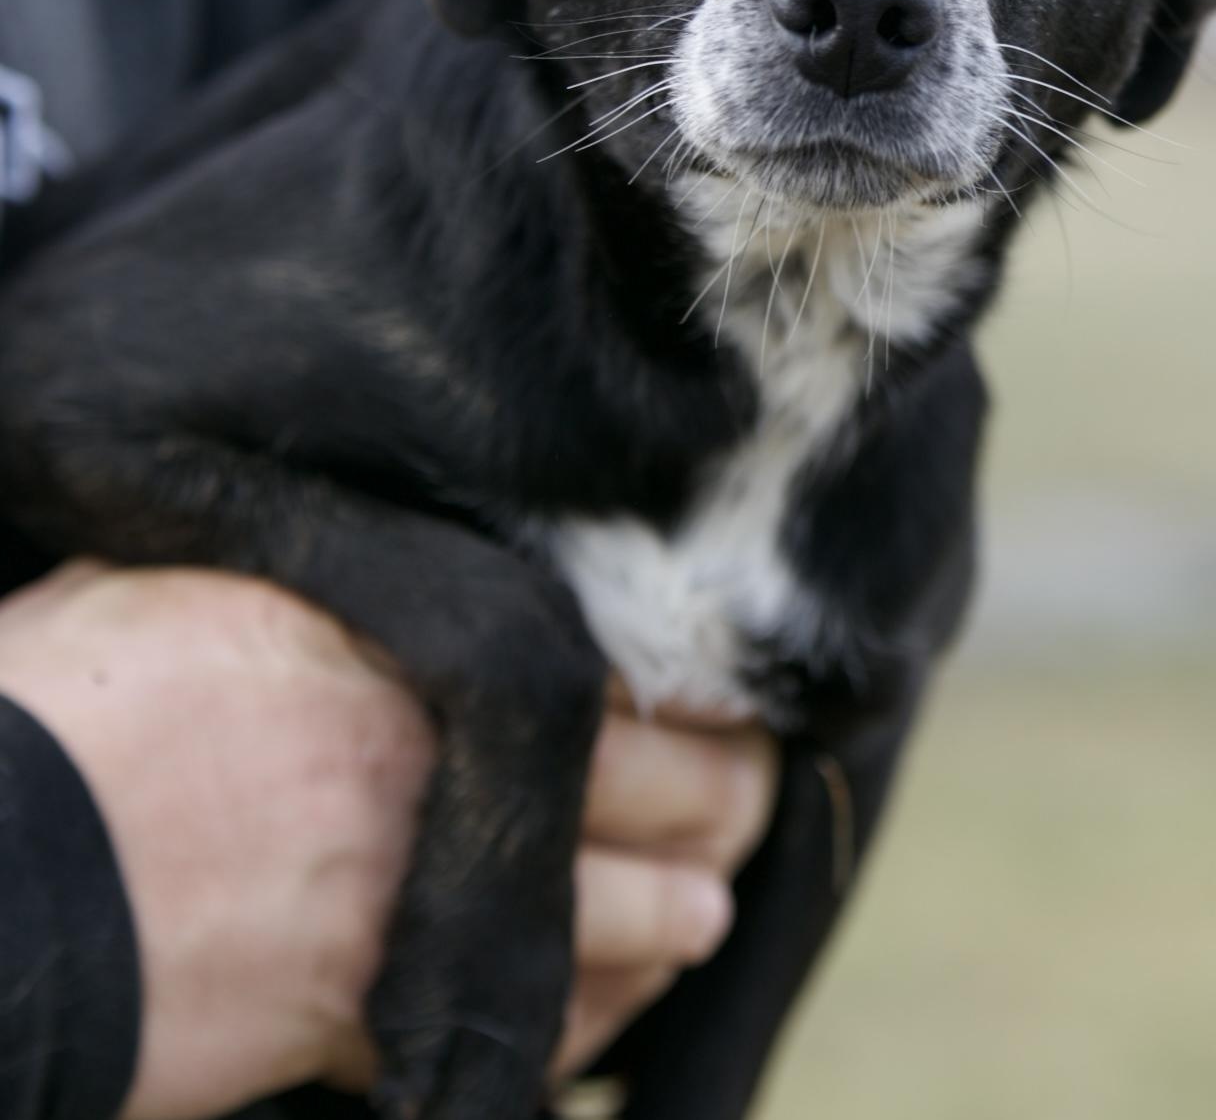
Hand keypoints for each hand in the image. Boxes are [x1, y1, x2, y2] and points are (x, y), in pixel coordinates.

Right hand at [0, 562, 776, 1119]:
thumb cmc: (55, 713)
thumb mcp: (180, 594)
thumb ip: (298, 595)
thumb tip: (336, 585)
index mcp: (402, 637)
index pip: (608, 660)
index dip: (678, 694)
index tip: (707, 705)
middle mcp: (437, 757)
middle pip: (659, 782)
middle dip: (718, 804)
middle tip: (742, 812)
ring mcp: (412, 889)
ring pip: (617, 913)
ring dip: (670, 918)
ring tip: (702, 913)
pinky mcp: (360, 1017)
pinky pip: (518, 1034)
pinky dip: (574, 1028)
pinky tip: (597, 1023)